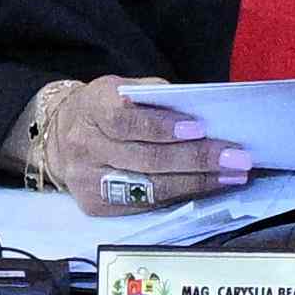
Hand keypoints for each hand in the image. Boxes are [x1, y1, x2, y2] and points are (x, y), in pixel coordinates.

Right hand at [18, 78, 249, 215]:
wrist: (58, 137)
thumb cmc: (103, 108)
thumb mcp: (121, 88)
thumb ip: (155, 97)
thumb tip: (202, 112)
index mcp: (91, 108)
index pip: (125, 121)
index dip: (162, 126)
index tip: (199, 128)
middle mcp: (85, 147)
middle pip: (145, 159)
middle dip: (196, 159)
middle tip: (236, 157)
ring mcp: (87, 181)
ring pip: (148, 188)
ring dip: (197, 182)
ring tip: (232, 175)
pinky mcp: (95, 206)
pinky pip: (144, 205)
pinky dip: (181, 196)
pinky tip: (208, 187)